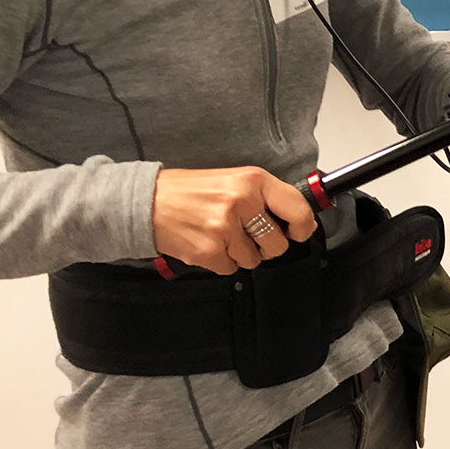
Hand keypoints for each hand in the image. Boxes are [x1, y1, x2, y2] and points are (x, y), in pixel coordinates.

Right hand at [151, 167, 316, 274]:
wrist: (146, 202)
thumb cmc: (190, 191)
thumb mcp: (232, 180)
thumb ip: (262, 196)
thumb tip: (293, 219)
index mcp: (253, 180)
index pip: (296, 208)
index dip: (303, 226)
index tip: (297, 232)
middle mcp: (242, 202)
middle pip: (277, 243)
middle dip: (266, 246)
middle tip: (247, 236)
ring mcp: (224, 228)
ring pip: (253, 259)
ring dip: (240, 254)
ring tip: (220, 236)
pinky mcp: (208, 251)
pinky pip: (230, 268)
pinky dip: (221, 261)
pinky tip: (207, 244)